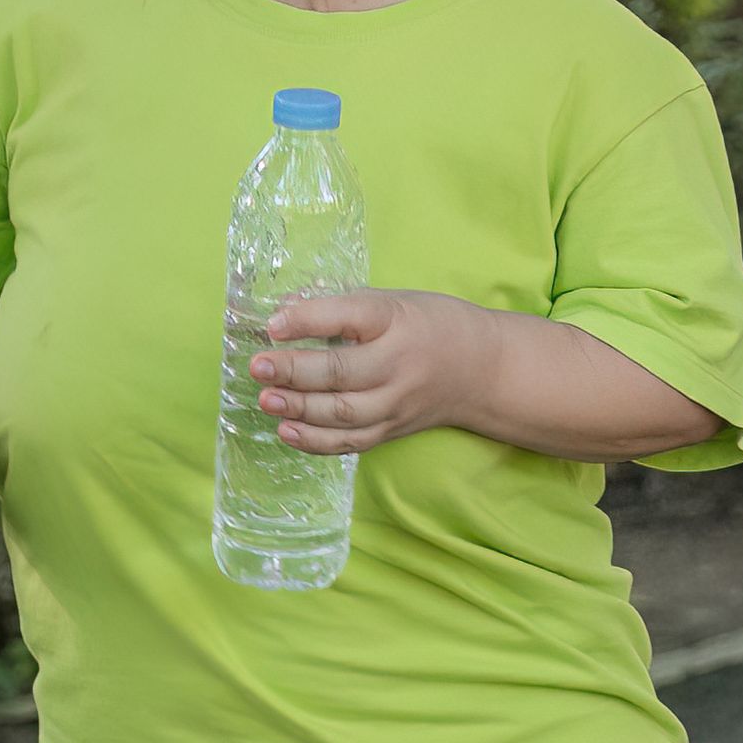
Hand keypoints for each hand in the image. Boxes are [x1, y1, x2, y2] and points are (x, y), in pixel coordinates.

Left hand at [249, 288, 504, 458]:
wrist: (484, 370)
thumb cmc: (432, 325)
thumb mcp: (395, 300)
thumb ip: (341, 308)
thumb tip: (284, 311)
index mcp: (397, 320)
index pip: (350, 316)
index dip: (309, 320)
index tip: (274, 324)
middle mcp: (398, 364)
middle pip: (341, 372)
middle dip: (294, 371)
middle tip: (258, 367)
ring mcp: (396, 402)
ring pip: (342, 413)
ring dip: (298, 408)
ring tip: (265, 399)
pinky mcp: (392, 430)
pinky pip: (350, 442)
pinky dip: (315, 441)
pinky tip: (285, 430)